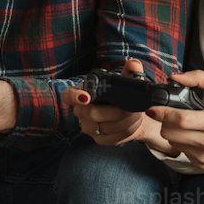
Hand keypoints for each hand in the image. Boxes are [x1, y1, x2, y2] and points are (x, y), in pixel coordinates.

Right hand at [61, 57, 175, 150]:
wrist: (131, 114)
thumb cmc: (123, 94)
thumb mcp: (127, 81)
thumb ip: (131, 71)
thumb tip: (134, 64)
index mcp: (82, 92)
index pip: (68, 95)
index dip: (74, 97)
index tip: (86, 97)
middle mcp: (81, 111)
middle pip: (91, 114)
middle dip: (114, 111)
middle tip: (130, 108)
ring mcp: (89, 127)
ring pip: (104, 127)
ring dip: (123, 121)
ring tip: (135, 114)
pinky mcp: (99, 139)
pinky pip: (112, 138)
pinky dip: (125, 130)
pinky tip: (132, 123)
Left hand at [147, 69, 203, 174]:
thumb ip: (201, 79)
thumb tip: (177, 77)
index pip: (180, 119)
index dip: (162, 113)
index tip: (153, 108)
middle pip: (170, 133)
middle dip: (164, 122)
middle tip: (168, 114)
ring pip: (172, 142)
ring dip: (171, 131)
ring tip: (182, 124)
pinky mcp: (201, 165)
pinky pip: (180, 151)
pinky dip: (180, 141)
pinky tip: (191, 135)